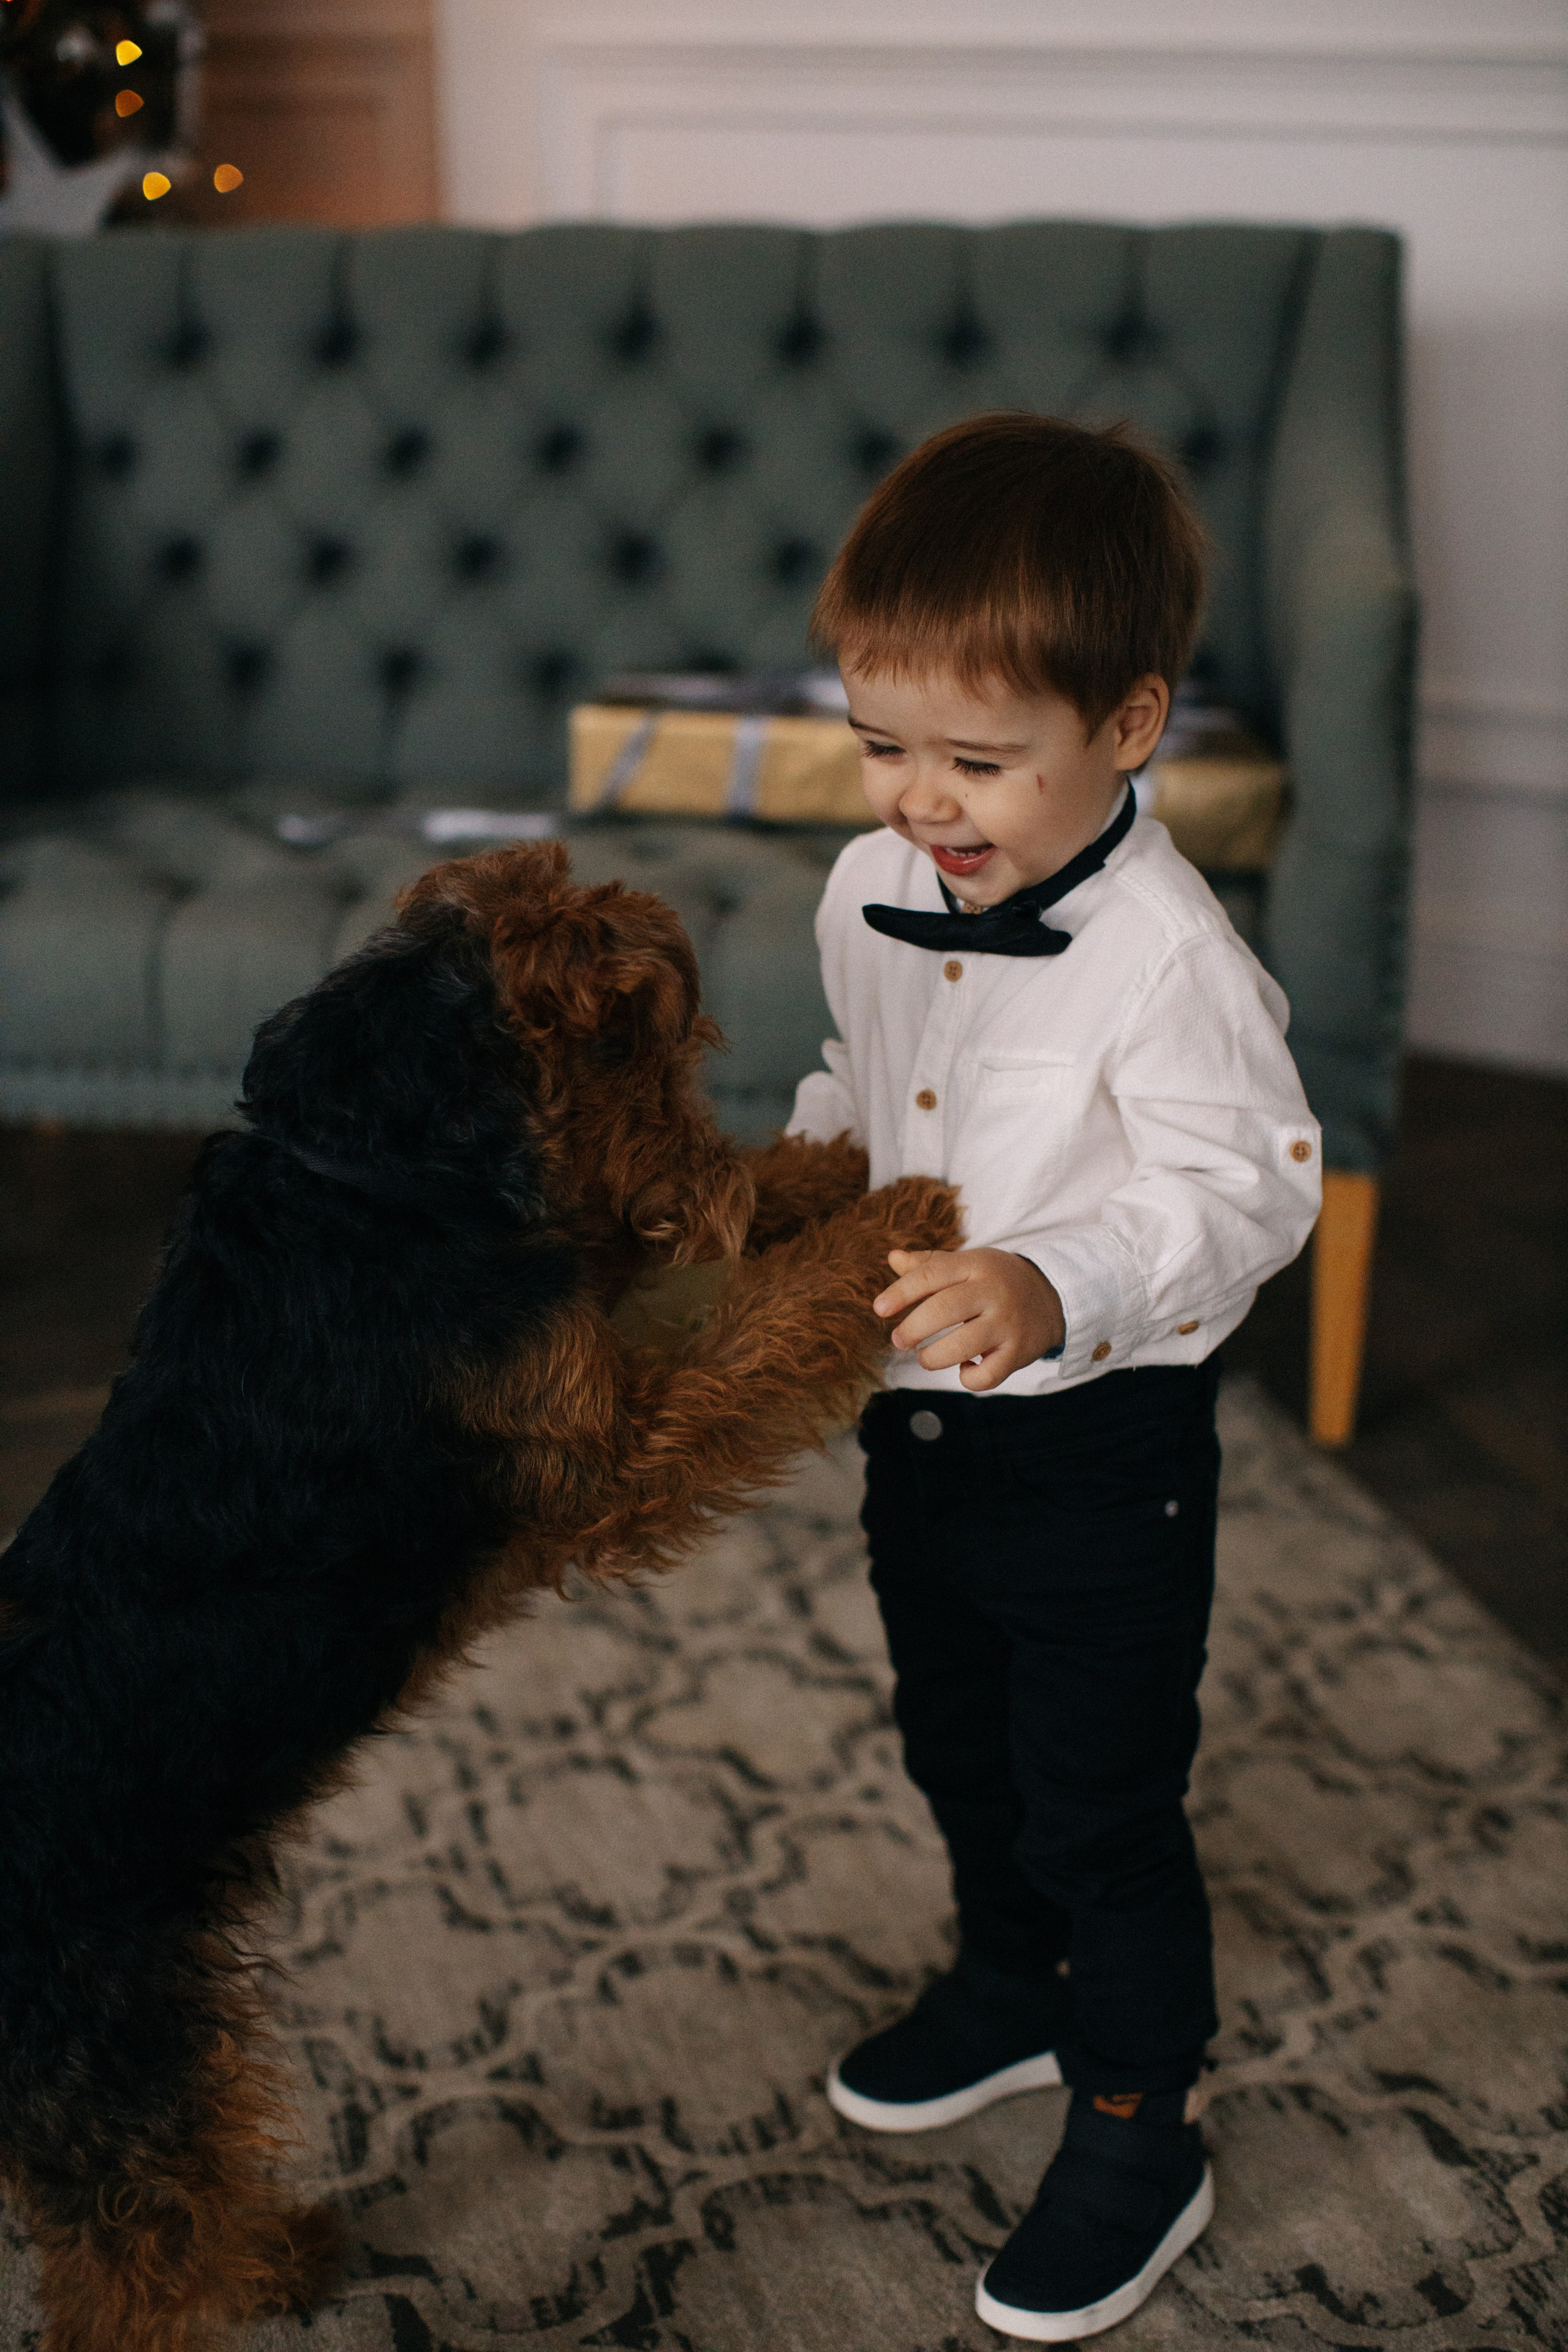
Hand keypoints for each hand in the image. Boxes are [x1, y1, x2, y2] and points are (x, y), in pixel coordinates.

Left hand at [873, 1248, 1064, 1392]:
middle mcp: (992, 1292)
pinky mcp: (1019, 1352)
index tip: (879, 1309)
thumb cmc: (996, 1281)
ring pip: (961, 1346)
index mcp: (975, 1266)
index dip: (901, 1292)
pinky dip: (969, 1378)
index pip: (931, 1275)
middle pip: (943, 1310)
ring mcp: (1007, 1323)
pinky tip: (965, 1368)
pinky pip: (987, 1375)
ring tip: (926, 1357)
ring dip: (932, 1358)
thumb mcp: (968, 1264)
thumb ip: (930, 1264)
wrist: (1052, 1296)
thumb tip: (892, 1257)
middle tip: (898, 1340)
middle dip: (912, 1330)